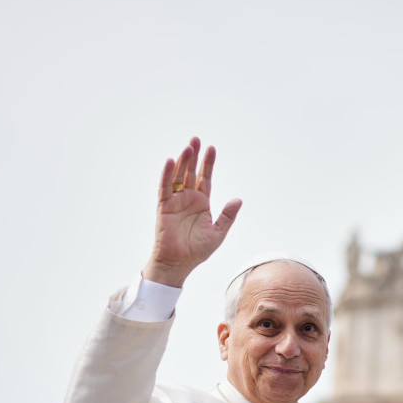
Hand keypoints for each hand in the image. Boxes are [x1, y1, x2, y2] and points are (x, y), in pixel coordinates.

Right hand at [143, 136, 242, 286]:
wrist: (179, 263)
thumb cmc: (197, 251)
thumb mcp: (218, 232)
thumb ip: (227, 216)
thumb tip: (238, 199)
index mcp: (201, 203)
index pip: (205, 178)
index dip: (208, 164)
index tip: (212, 148)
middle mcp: (188, 199)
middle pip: (191, 172)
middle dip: (194, 156)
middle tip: (197, 139)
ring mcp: (175, 201)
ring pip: (179, 176)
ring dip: (183, 161)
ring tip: (189, 146)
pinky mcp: (164, 207)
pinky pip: (165, 187)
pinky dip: (167, 174)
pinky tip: (172, 161)